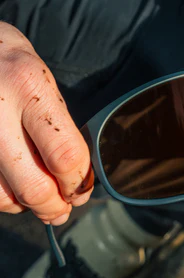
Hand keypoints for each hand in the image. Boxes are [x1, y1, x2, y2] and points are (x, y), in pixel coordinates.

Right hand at [0, 22, 93, 224]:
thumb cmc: (13, 66)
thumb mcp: (45, 85)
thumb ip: (59, 130)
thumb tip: (74, 180)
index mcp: (30, 88)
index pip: (64, 154)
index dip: (78, 183)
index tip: (82, 191)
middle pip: (32, 185)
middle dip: (53, 207)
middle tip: (62, 211)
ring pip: (3, 195)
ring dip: (27, 207)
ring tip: (40, 201)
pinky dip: (4, 198)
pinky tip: (14, 188)